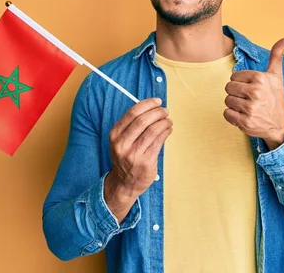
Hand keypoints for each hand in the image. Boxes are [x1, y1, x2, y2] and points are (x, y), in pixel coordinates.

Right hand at [104, 98, 171, 221]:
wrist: (124, 183)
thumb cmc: (126, 158)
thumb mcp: (121, 141)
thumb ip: (132, 125)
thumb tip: (152, 107)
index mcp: (115, 135)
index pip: (132, 113)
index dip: (147, 104)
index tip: (157, 101)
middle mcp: (122, 144)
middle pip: (143, 120)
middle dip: (157, 112)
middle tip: (165, 110)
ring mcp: (134, 154)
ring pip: (153, 130)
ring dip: (164, 122)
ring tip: (168, 120)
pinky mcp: (146, 162)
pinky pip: (159, 141)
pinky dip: (166, 131)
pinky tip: (168, 129)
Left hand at [224, 38, 283, 150]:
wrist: (281, 123)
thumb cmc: (276, 97)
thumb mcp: (276, 76)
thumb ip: (276, 56)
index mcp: (260, 78)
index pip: (234, 77)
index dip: (240, 83)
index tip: (250, 88)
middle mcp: (256, 93)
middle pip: (228, 88)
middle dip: (235, 93)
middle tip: (246, 98)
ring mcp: (251, 108)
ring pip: (227, 101)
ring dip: (234, 105)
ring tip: (246, 107)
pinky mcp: (245, 122)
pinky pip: (227, 114)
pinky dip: (232, 116)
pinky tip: (243, 115)